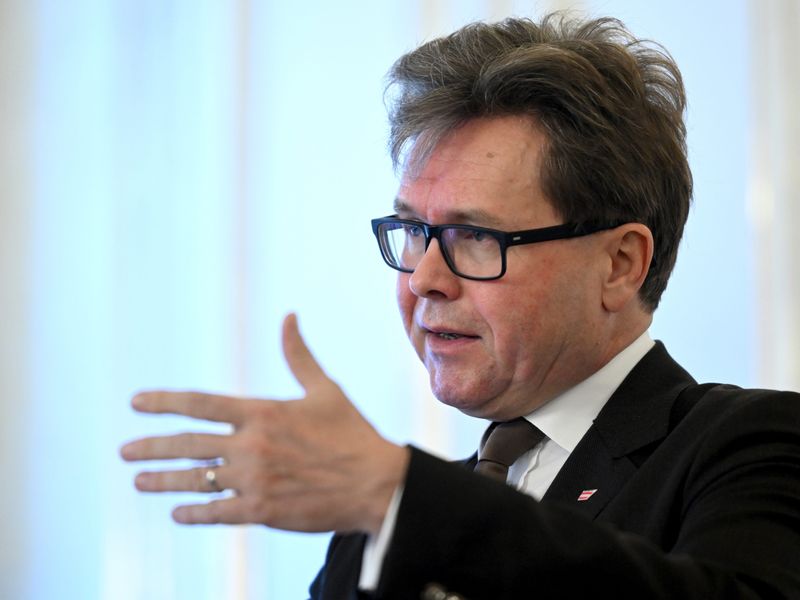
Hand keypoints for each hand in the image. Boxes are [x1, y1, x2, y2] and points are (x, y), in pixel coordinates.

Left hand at [120, 313, 409, 534]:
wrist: (376, 483)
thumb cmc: (352, 433)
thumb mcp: (325, 389)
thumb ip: (298, 355)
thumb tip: (289, 316)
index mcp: (262, 412)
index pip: (200, 403)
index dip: (163, 402)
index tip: (135, 404)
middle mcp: (251, 445)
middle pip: (187, 445)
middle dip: (151, 448)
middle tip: (125, 452)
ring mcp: (254, 480)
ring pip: (196, 480)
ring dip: (163, 482)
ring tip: (139, 482)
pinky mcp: (262, 510)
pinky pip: (217, 513)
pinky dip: (194, 513)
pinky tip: (178, 513)